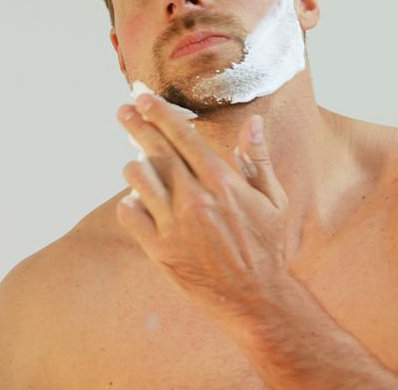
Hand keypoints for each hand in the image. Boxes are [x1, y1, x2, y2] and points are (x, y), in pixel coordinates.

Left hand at [115, 93, 291, 322]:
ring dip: (133, 167)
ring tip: (135, 164)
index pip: (183, 136)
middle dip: (137, 125)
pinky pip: (129, 215)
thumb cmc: (265, 247)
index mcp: (222, 182)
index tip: (143, 99)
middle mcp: (195, 198)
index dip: (160, 114)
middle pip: (156, 150)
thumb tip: (254, 122)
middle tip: (124, 111)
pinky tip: (135, 203)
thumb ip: (258, 160)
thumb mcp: (273, 200)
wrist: (255, 297)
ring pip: (138, 179)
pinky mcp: (159, 248)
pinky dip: (128, 205)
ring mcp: (175, 224)